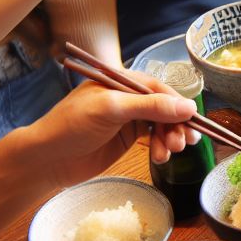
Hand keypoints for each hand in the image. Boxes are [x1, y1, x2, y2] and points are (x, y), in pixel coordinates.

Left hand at [21, 73, 198, 185]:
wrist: (47, 159)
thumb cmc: (71, 126)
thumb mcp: (112, 110)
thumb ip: (150, 107)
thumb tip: (189, 107)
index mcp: (122, 81)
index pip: (160, 89)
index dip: (178, 105)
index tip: (193, 120)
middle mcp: (129, 97)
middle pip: (165, 108)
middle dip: (177, 125)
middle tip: (183, 143)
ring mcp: (129, 118)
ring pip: (162, 124)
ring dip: (171, 138)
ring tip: (171, 153)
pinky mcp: (128, 137)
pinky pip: (154, 138)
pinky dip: (161, 147)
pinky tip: (160, 157)